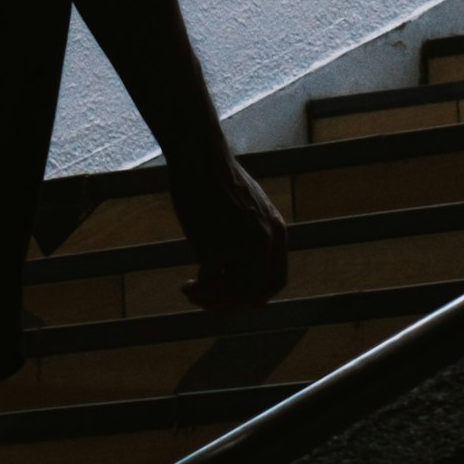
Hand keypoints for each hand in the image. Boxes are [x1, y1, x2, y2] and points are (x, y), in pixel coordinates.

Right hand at [175, 150, 288, 320]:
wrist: (200, 157)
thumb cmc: (218, 177)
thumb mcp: (252, 206)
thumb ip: (256, 233)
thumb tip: (243, 263)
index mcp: (277, 232)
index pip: (276, 282)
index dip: (257, 297)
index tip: (235, 298)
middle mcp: (264, 243)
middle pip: (256, 295)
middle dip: (233, 305)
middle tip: (211, 302)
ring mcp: (241, 247)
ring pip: (233, 295)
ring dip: (212, 302)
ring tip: (194, 293)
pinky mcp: (215, 248)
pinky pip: (209, 285)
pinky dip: (197, 292)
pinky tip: (186, 286)